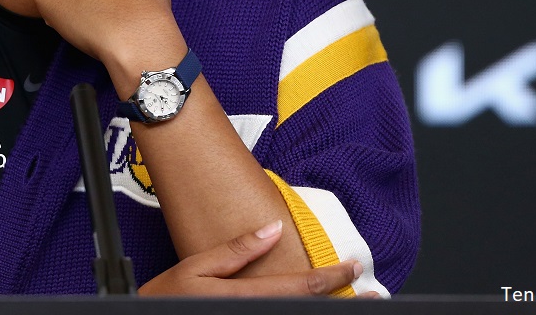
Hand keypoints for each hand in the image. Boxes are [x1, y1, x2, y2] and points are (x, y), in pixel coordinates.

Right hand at [138, 221, 376, 297]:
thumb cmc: (165, 297)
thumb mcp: (195, 266)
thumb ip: (237, 249)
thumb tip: (272, 229)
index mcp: (243, 295)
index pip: (300, 286)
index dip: (332, 276)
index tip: (352, 266)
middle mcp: (252, 312)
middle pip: (307, 308)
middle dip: (340, 298)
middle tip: (371, 292)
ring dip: (323, 308)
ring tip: (348, 301)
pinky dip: (299, 312)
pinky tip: (312, 307)